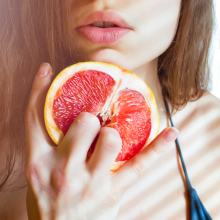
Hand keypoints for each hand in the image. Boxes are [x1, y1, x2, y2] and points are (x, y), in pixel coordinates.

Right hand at [25, 63, 178, 219]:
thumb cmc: (47, 203)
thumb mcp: (38, 175)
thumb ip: (47, 148)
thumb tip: (64, 117)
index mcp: (39, 164)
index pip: (34, 118)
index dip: (38, 89)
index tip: (47, 68)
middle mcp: (63, 170)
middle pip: (82, 123)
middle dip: (89, 118)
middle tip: (91, 124)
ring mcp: (90, 182)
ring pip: (110, 138)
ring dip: (112, 132)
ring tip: (109, 137)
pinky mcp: (112, 192)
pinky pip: (138, 164)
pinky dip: (157, 146)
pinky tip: (171, 132)